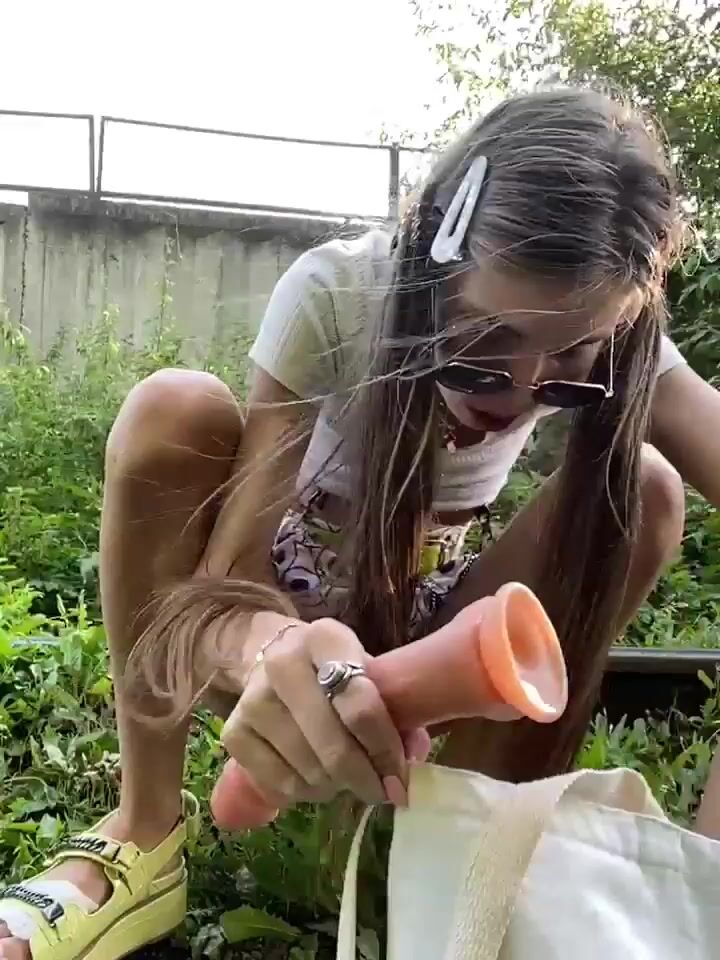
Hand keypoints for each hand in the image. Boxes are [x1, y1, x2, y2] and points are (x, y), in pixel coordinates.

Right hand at [221, 614, 413, 806]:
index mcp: (325, 638)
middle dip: (364, 778)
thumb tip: (412, 758)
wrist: (271, 655)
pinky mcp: (234, 731)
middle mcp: (282, 663)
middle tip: (381, 792)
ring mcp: (253, 698)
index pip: (360, 703)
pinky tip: (317, 781)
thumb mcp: (366, 669)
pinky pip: (280, 783)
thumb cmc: (332, 668)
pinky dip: (306, 793)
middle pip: (333, 743)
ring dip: (337, 787)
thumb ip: (394, 707)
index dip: (385, 748)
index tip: (400, 778)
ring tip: (348, 780)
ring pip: (309, 768)